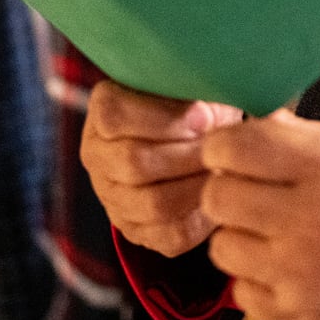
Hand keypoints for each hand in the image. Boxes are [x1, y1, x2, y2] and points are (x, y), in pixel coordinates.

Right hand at [81, 82, 243, 257]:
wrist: (189, 140)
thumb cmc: (192, 103)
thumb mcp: (188, 85)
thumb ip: (194, 87)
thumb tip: (212, 108)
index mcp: (103, 110)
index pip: (115, 117)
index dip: (163, 119)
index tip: (204, 117)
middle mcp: (97, 154)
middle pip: (134, 163)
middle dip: (186, 155)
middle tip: (219, 148)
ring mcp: (112, 196)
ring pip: (153, 203)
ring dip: (196, 186)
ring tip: (222, 170)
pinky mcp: (136, 230)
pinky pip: (170, 235)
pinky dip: (201, 218)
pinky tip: (216, 195)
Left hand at [200, 111, 319, 319]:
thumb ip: (299, 135)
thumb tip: (253, 122)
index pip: (235, 147)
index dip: (224, 147)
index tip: (229, 151)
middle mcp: (312, 220)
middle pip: (218, 197)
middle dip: (230, 189)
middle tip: (252, 191)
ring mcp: (301, 273)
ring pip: (222, 246)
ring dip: (241, 236)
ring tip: (273, 232)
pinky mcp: (297, 313)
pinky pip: (240, 290)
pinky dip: (256, 278)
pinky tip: (285, 265)